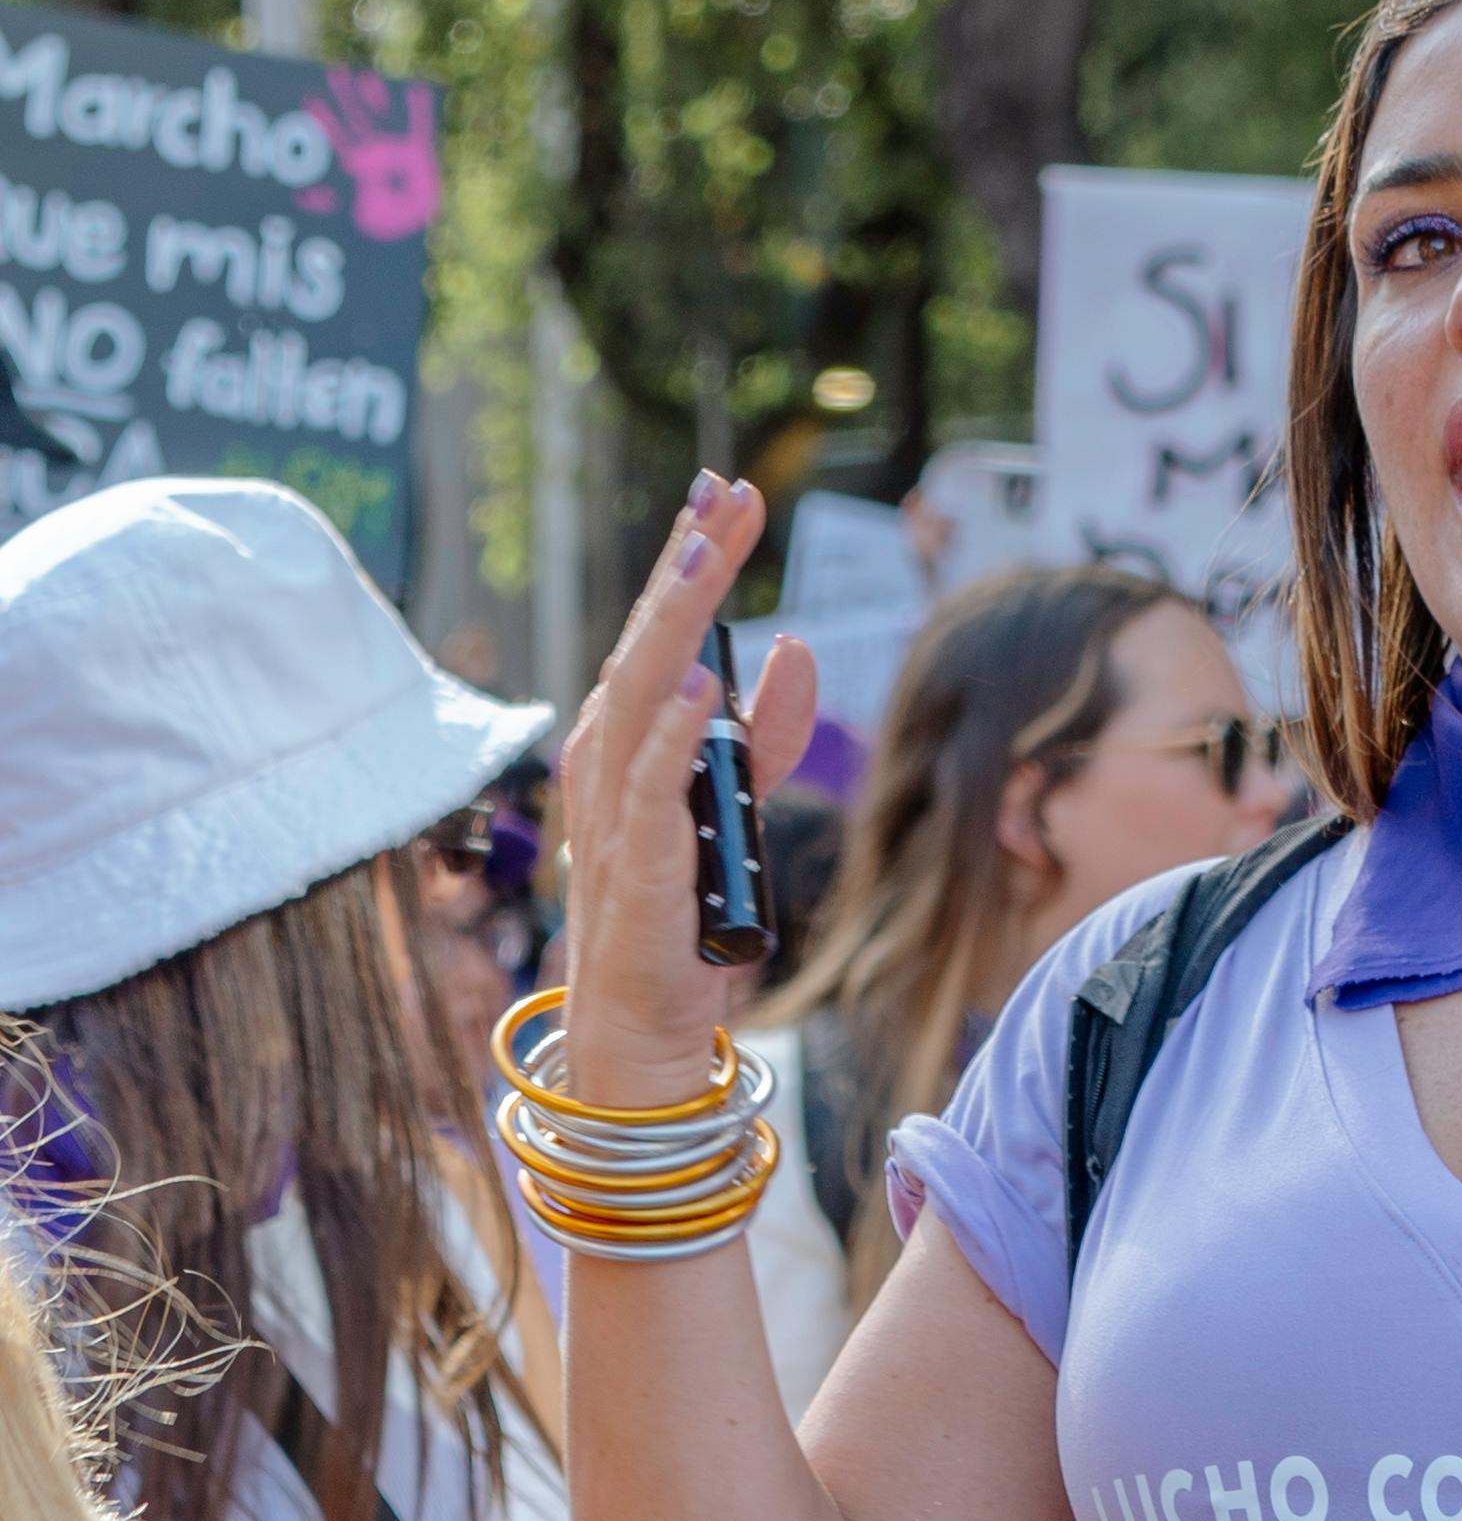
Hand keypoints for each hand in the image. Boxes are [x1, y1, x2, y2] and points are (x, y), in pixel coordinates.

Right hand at [555, 474, 819, 1105]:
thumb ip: (764, 735)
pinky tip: (695, 688)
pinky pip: (649, 793)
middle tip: (723, 498)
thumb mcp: (740, 810)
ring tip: (705, 561)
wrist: (646, 1025)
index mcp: (629, 744)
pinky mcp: (634, 873)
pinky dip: (669, 737)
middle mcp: (608, 766)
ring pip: (636, 700)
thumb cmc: (682, 917)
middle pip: (645, 647)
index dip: (690, 562)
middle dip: (684, 568)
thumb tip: (794, 646)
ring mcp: (615, 817)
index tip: (727, 494)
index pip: (660, 635)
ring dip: (673, 628)